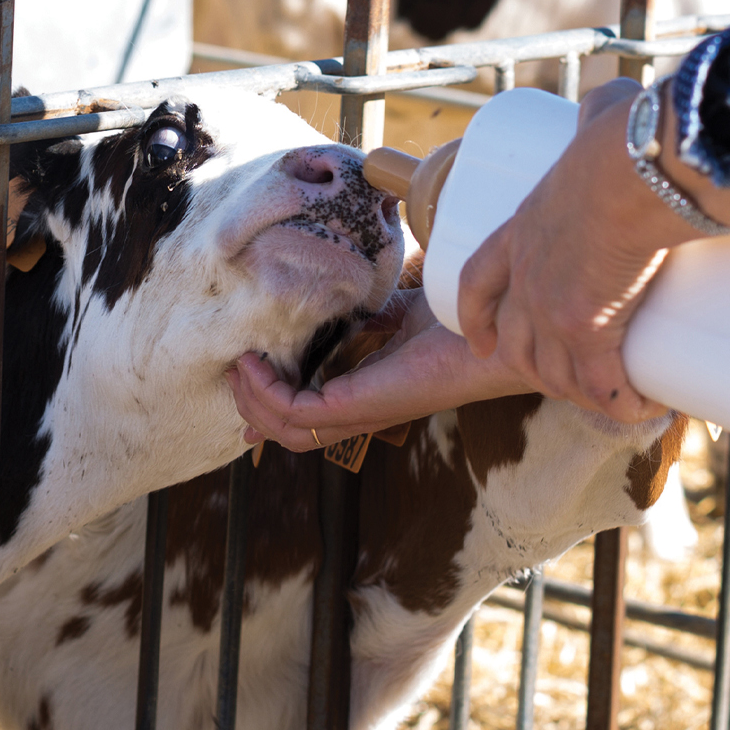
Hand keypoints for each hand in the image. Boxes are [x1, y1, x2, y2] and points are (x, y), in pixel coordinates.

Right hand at [227, 288, 533, 452]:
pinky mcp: (362, 404)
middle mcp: (361, 412)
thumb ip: (371, 313)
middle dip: (251, 404)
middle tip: (234, 370)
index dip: (269, 407)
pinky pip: (297, 412)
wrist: (495, 333)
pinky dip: (268, 393)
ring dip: (253, 401)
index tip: (243, 380)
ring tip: (240, 367)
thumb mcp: (400, 312)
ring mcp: (360, 413)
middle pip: (288, 432)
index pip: (308, 419)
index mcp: (368, 394)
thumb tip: (343, 296)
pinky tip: (257, 363)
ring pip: (287, 431)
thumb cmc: (459, 323)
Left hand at [456, 79, 693, 421]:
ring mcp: (551, 306)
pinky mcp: (588, 329)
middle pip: (515, 339)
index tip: (479, 337)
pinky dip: (619, 403)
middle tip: (575, 375)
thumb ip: (604, 109)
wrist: (636, 167)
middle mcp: (526, 275)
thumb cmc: (621, 137)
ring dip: (581, 390)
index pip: (478, 282)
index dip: (477, 315)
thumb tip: (621, 105)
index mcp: (520, 229)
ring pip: (553, 371)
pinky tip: (640, 407)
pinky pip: (600, 387)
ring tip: (614, 393)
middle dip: (539, 366)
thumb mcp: (597, 118)